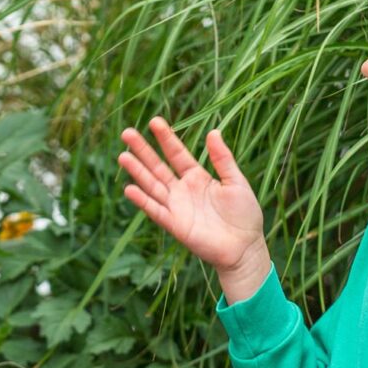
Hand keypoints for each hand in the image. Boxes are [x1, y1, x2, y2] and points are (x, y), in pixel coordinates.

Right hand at [119, 117, 270, 302]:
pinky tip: (129, 188)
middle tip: (127, 133)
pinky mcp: (175, 225)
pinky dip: (142, 200)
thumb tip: (213, 132)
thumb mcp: (236, 181)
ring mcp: (176, 207)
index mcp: (197, 177)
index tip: (154, 121)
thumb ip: (223, 159)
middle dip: (143, 150)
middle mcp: (182, 190)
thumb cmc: (245, 214)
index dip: (166, 138)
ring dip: (137, 171)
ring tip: (122, 156)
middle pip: (158, 166)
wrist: (245, 246)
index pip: (177, 153)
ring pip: (152, 185)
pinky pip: (155, 210)